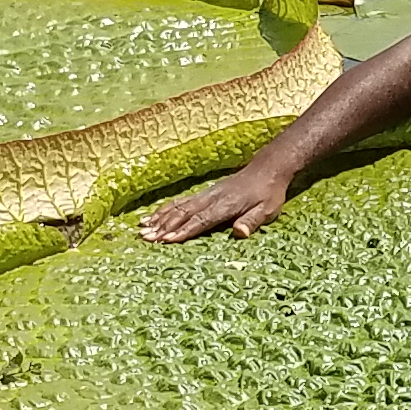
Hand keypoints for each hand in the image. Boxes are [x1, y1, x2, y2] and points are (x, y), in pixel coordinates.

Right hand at [140, 170, 292, 242]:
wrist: (267, 168)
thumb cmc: (269, 193)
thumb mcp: (268, 210)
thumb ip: (252, 221)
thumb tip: (239, 233)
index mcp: (226, 205)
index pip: (202, 221)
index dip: (184, 231)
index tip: (166, 240)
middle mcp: (211, 199)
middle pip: (184, 214)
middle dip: (163, 227)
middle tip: (144, 238)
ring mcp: (206, 195)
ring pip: (178, 207)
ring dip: (159, 218)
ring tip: (141, 228)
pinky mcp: (204, 193)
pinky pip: (181, 202)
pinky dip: (165, 209)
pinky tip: (153, 216)